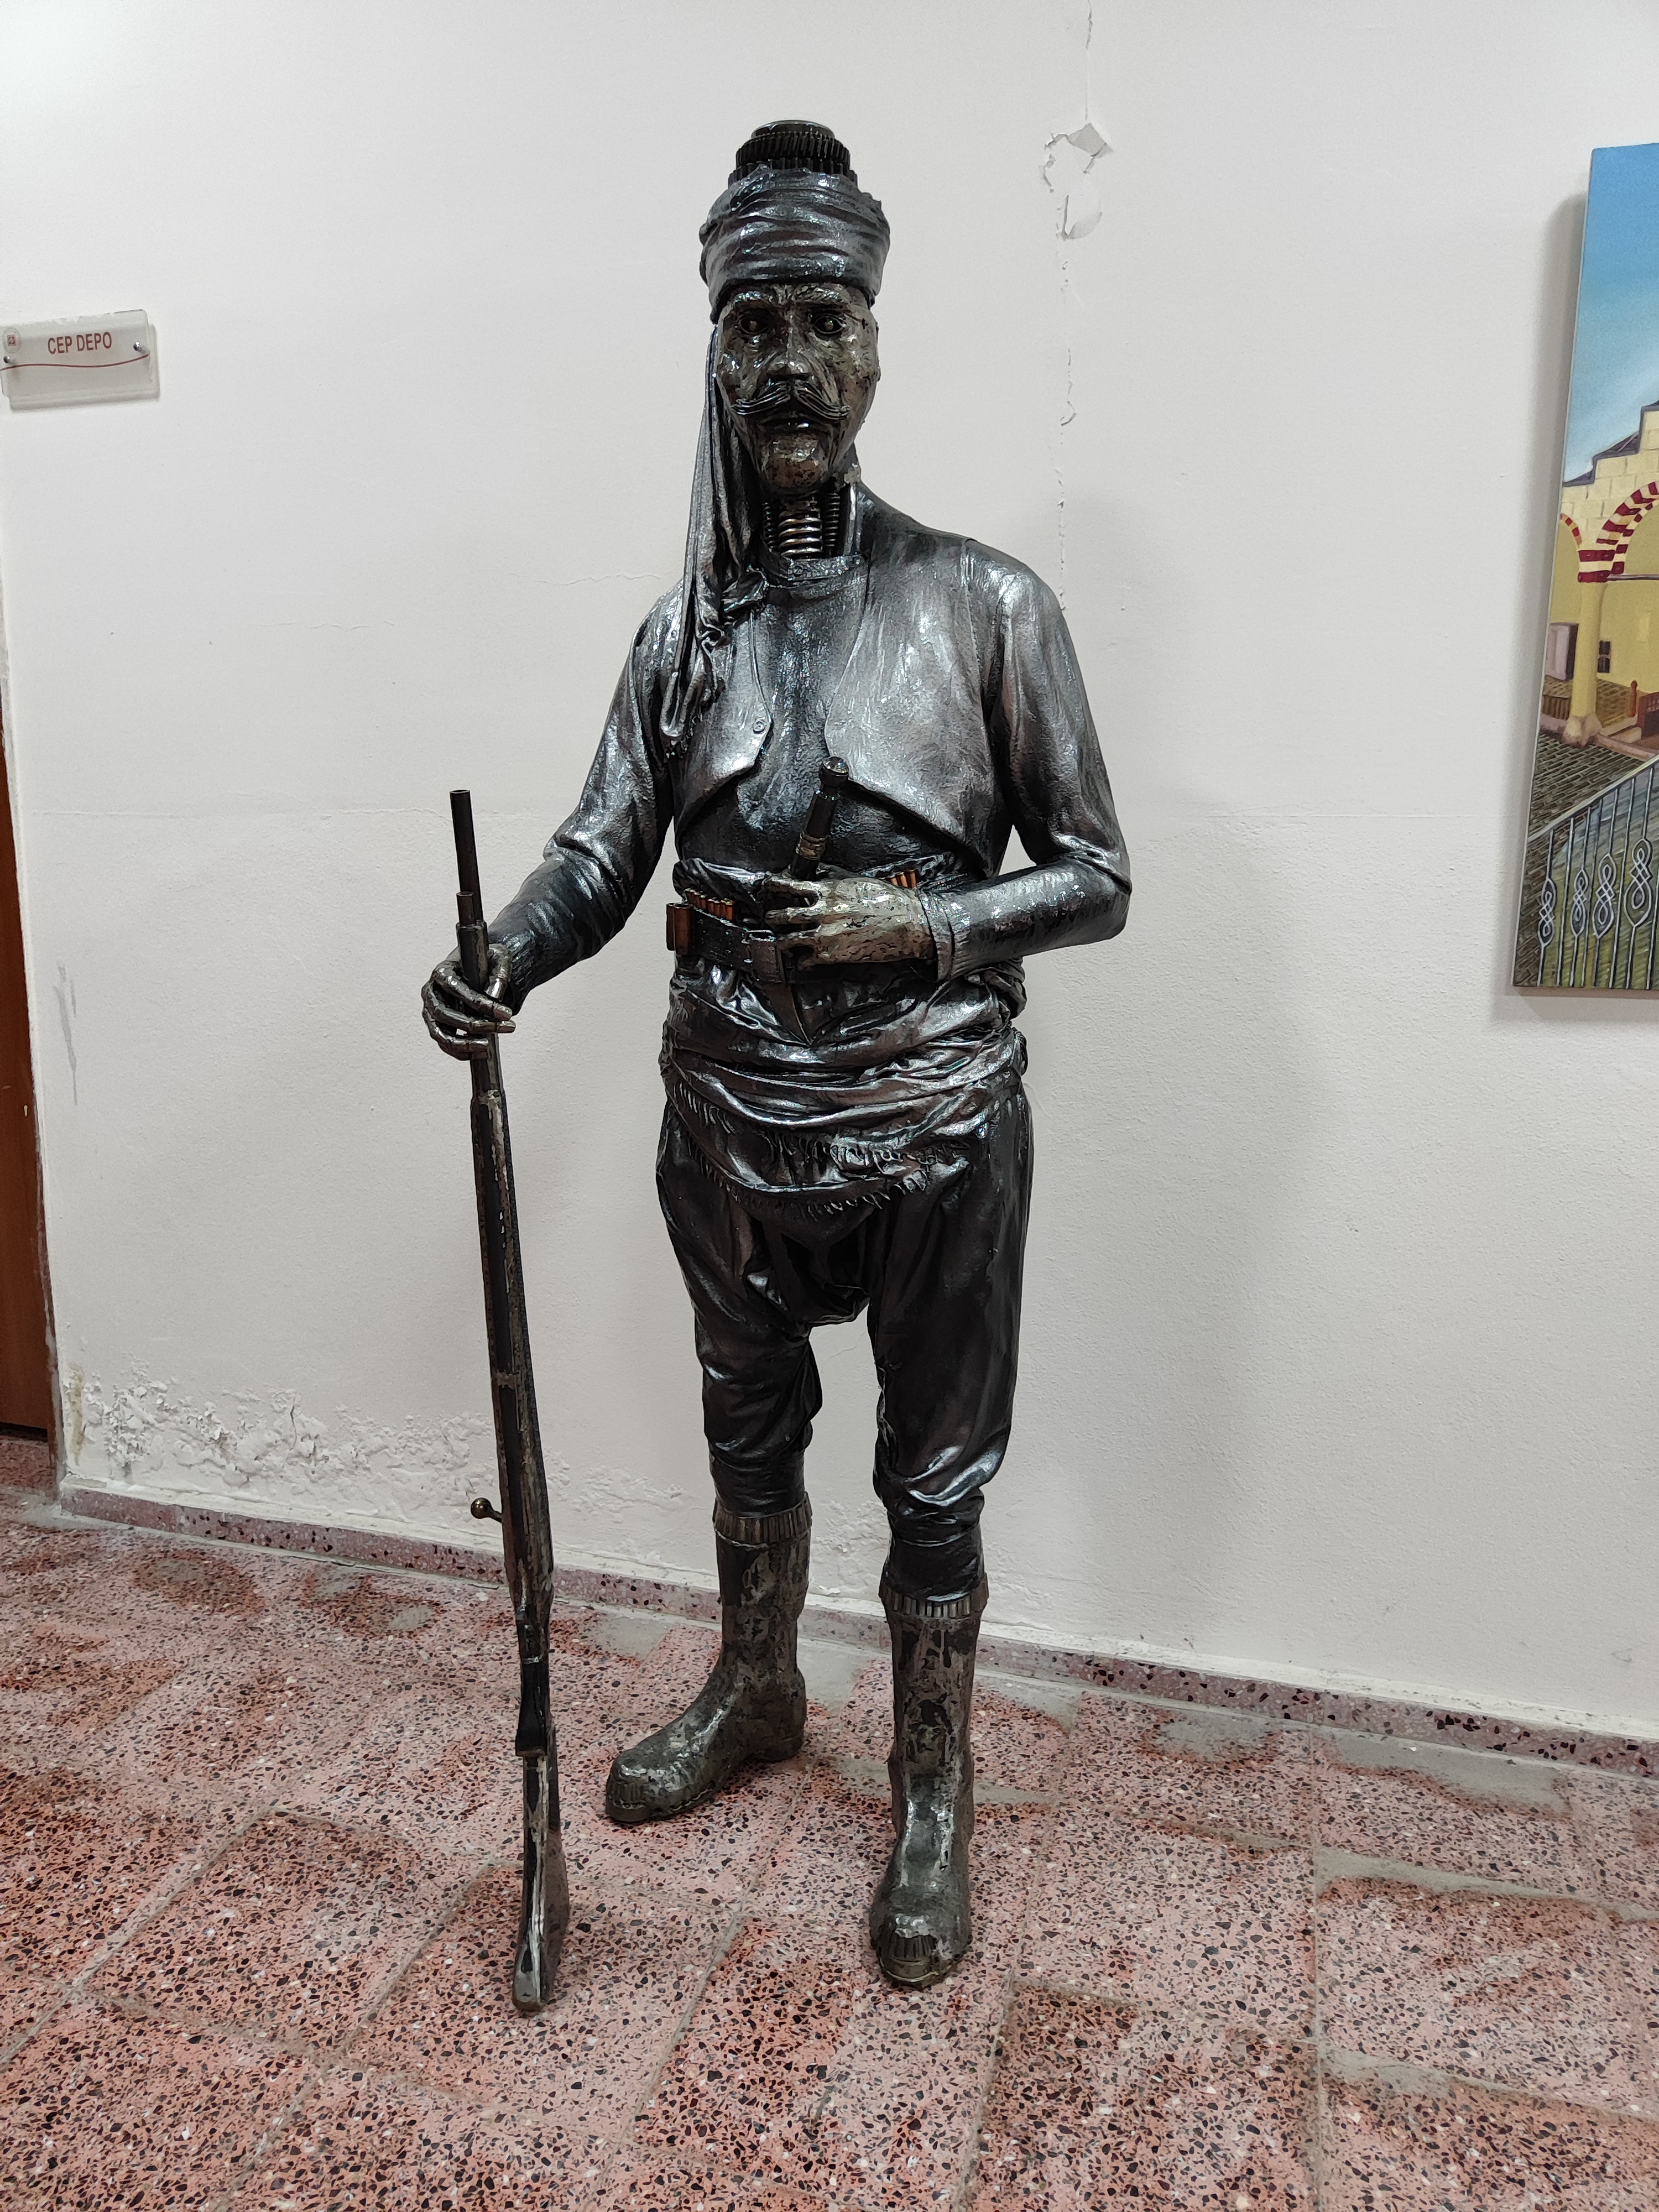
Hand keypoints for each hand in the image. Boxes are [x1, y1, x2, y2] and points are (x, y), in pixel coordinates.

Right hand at [421, 945, 515, 1058]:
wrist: (474, 970)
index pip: (455, 988)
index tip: (505, 1013)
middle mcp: (430, 992)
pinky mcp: (435, 1026)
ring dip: (464, 1043)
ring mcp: (430, 1012)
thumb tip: (494, 995)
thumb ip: (498, 973)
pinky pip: (444, 1043)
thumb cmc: (483, 963)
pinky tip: (481, 1052)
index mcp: (441, 972)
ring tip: (487, 1046)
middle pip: (445, 1013)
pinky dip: (460, 1051)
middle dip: (474, 1025)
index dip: (479, 1003)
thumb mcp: (497, 957)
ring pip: (440, 1033)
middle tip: (502, 1027)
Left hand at [762, 875, 934, 967]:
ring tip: (780, 942)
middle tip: (769, 917)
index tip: (765, 886)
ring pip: (789, 939)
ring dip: (782, 941)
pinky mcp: (832, 955)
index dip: (773, 886)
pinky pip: (807, 960)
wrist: (906, 922)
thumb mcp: (857, 883)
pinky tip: (802, 960)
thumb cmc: (888, 900)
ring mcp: (825, 935)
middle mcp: (822, 912)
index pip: (790, 886)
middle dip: (773, 916)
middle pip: (784, 914)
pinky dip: (802, 961)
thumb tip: (821, 881)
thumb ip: (835, 883)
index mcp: (828, 891)